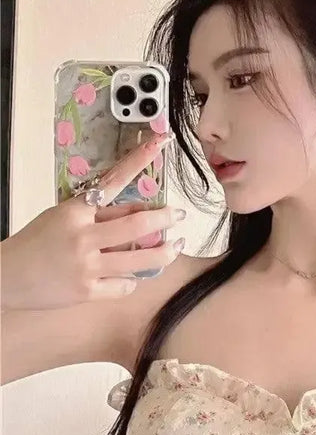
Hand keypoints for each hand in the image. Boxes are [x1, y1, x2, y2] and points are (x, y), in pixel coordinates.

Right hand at [1, 132, 183, 310]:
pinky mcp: (87, 291)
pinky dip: (131, 282)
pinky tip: (129, 277)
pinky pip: (125, 286)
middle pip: (137, 225)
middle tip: (179, 215)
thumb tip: (140, 212)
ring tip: (174, 248)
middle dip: (165, 219)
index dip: (139, 160)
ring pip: (140, 260)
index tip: (161, 142)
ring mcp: (86, 266)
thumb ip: (100, 215)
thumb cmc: (36, 245)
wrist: (7, 276)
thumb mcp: (62, 219)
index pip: (113, 181)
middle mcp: (83, 236)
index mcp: (75, 211)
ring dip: (164, 253)